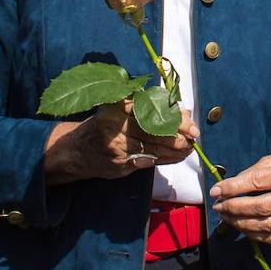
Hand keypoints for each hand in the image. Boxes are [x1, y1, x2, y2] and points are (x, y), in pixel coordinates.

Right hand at [44, 101, 199, 183]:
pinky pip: (148, 161)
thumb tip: (183, 113)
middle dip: (178, 135)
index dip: (174, 117)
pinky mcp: (119, 163)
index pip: (152, 110)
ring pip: (154, 148)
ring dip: (175, 150)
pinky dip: (165, 159)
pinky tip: (176, 157)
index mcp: (117, 106)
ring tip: (189, 148)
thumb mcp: (121, 110)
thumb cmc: (105, 126)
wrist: (76, 151)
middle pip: (155, 130)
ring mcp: (117, 146)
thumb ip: (150, 110)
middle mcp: (115, 124)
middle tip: (193, 137)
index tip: (189, 121)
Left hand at [209, 148, 270, 244]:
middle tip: (219, 206)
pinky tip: (242, 226)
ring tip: (226, 217)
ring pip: (267, 225)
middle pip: (263, 207)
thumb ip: (253, 171)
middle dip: (235, 208)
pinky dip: (254, 235)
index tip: (217, 191)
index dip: (234, 188)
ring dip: (241, 224)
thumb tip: (228, 187)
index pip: (259, 182)